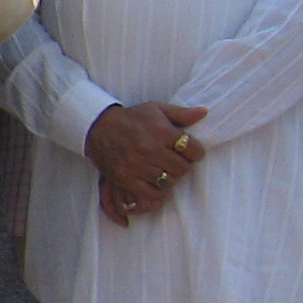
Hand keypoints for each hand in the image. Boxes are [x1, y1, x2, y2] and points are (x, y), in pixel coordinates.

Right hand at [86, 101, 208, 226]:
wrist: (98, 127)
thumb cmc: (131, 118)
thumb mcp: (156, 109)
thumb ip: (181, 113)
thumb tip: (204, 113)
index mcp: (160, 131)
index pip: (193, 150)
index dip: (195, 152)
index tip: (189, 151)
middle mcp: (149, 149)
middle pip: (183, 168)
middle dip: (182, 165)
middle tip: (174, 161)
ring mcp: (136, 165)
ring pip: (168, 181)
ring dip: (169, 177)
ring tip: (163, 170)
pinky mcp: (124, 178)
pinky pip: (151, 193)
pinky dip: (157, 191)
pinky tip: (154, 182)